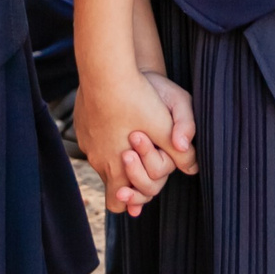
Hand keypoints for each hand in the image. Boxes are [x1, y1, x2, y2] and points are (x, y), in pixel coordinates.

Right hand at [75, 65, 196, 215]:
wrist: (106, 69)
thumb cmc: (138, 98)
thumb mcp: (166, 125)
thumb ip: (180, 151)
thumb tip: (192, 169)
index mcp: (116, 168)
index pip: (117, 204)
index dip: (130, 201)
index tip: (138, 196)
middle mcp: (97, 160)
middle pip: (110, 183)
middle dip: (126, 177)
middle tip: (139, 161)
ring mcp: (87, 142)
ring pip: (102, 160)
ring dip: (116, 155)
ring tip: (133, 137)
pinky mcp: (82, 125)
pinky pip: (94, 140)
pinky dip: (106, 137)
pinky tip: (118, 120)